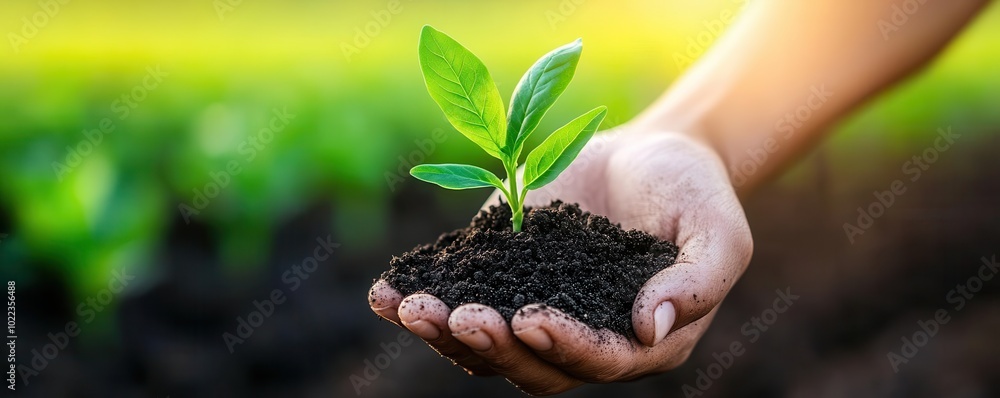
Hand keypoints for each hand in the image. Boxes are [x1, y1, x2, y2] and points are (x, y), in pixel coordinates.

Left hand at [369, 127, 752, 394]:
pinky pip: (458, 299)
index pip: (598, 360)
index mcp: (636, 341)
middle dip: (494, 347)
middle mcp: (579, 336)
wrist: (653, 152)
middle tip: (460, 316)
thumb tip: (649, 325)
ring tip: (410, 308)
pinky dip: (421, 300)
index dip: (562, 345)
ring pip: (486, 347)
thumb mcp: (717, 233)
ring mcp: (535, 307)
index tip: (530, 318)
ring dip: (445, 335)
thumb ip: (695, 282)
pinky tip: (386, 293)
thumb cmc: (695, 195)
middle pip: (531, 366)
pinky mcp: (501, 275)